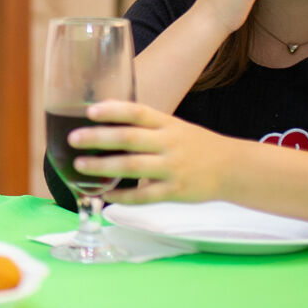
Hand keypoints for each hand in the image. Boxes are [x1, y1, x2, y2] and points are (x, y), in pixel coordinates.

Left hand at [68, 101, 238, 204]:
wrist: (233, 168)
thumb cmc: (195, 145)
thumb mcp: (174, 126)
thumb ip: (144, 122)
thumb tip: (105, 110)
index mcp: (168, 124)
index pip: (138, 112)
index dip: (114, 110)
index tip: (90, 111)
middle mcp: (169, 143)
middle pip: (130, 138)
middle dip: (99, 138)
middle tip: (73, 139)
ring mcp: (173, 168)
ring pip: (133, 167)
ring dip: (104, 167)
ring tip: (80, 166)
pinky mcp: (176, 192)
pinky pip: (144, 196)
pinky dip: (123, 196)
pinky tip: (105, 194)